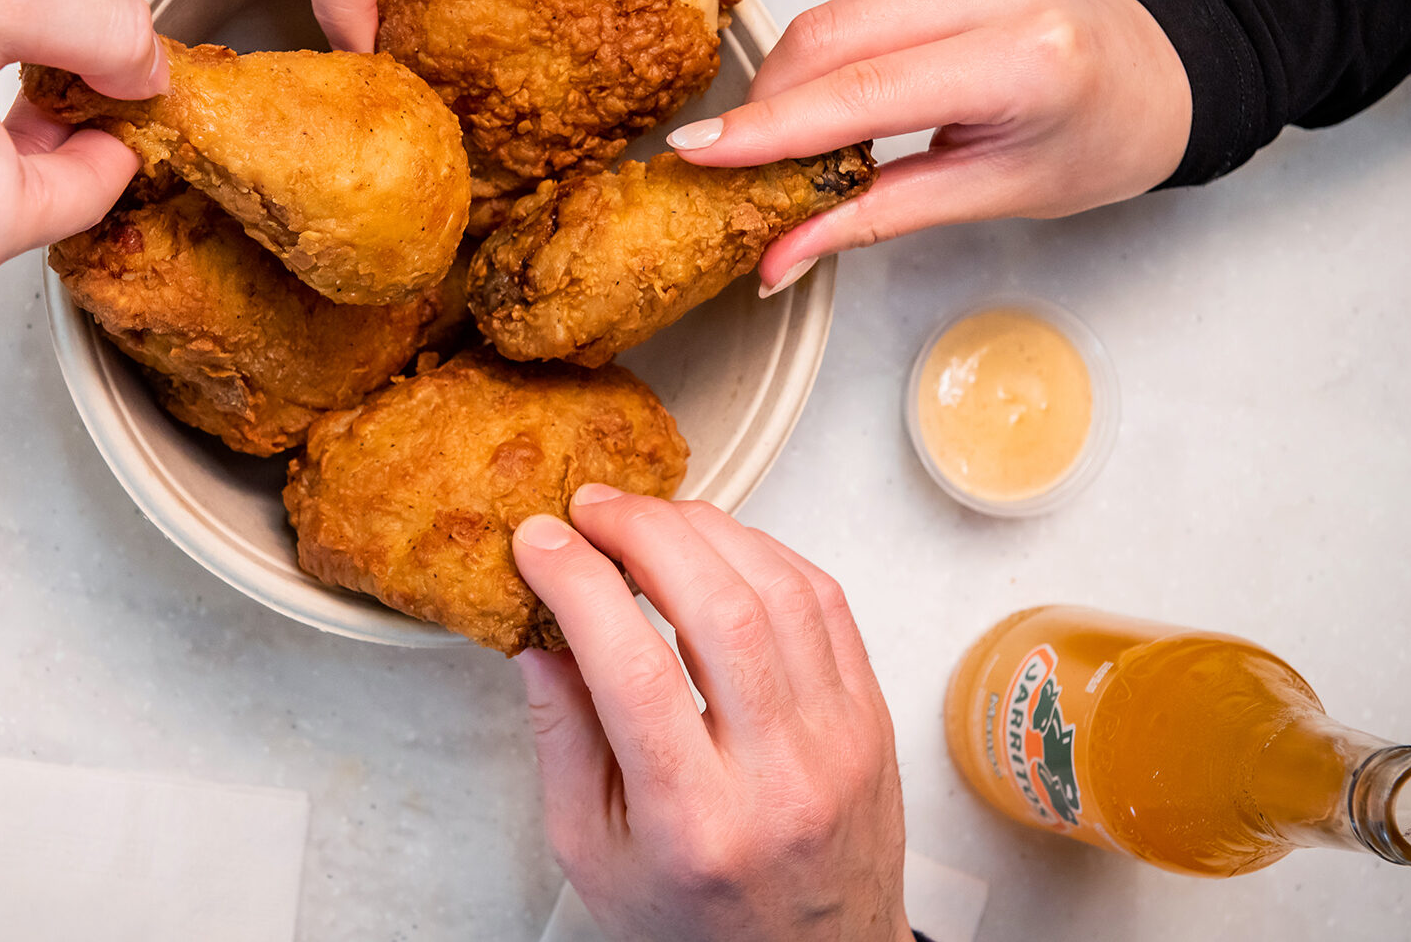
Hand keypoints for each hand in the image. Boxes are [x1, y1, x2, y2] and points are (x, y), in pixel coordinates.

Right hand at [513, 487, 907, 941]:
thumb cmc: (697, 923)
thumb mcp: (592, 852)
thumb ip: (562, 737)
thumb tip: (540, 628)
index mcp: (696, 823)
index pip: (633, 667)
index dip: (578, 582)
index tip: (540, 542)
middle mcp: (781, 777)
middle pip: (719, 606)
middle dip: (643, 531)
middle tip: (591, 510)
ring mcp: (840, 742)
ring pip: (780, 588)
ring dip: (704, 528)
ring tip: (645, 520)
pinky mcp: (870, 717)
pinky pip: (826, 600)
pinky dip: (765, 552)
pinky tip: (717, 547)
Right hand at [665, 0, 1191, 292]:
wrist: (1164, 73)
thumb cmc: (1097, 140)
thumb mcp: (994, 193)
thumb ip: (873, 218)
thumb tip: (778, 258)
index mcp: (1024, 57)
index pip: (861, 93)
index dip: (767, 128)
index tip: (697, 153)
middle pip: (829, 34)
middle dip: (766, 102)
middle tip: (729, 160)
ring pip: (834, 13)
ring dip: (794, 78)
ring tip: (793, 139)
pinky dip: (830, 52)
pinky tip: (844, 92)